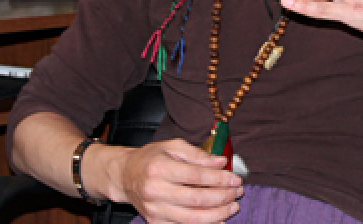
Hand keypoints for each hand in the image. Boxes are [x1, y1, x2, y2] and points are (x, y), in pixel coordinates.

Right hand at [110, 138, 242, 223]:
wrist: (125, 176)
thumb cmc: (150, 159)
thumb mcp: (171, 146)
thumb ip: (197, 154)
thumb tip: (221, 162)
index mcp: (159, 168)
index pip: (196, 176)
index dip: (219, 178)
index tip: (235, 178)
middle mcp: (155, 190)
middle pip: (197, 199)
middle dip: (223, 197)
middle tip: (238, 192)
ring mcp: (155, 210)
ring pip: (193, 219)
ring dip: (218, 214)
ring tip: (232, 206)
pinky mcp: (156, 223)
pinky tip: (219, 220)